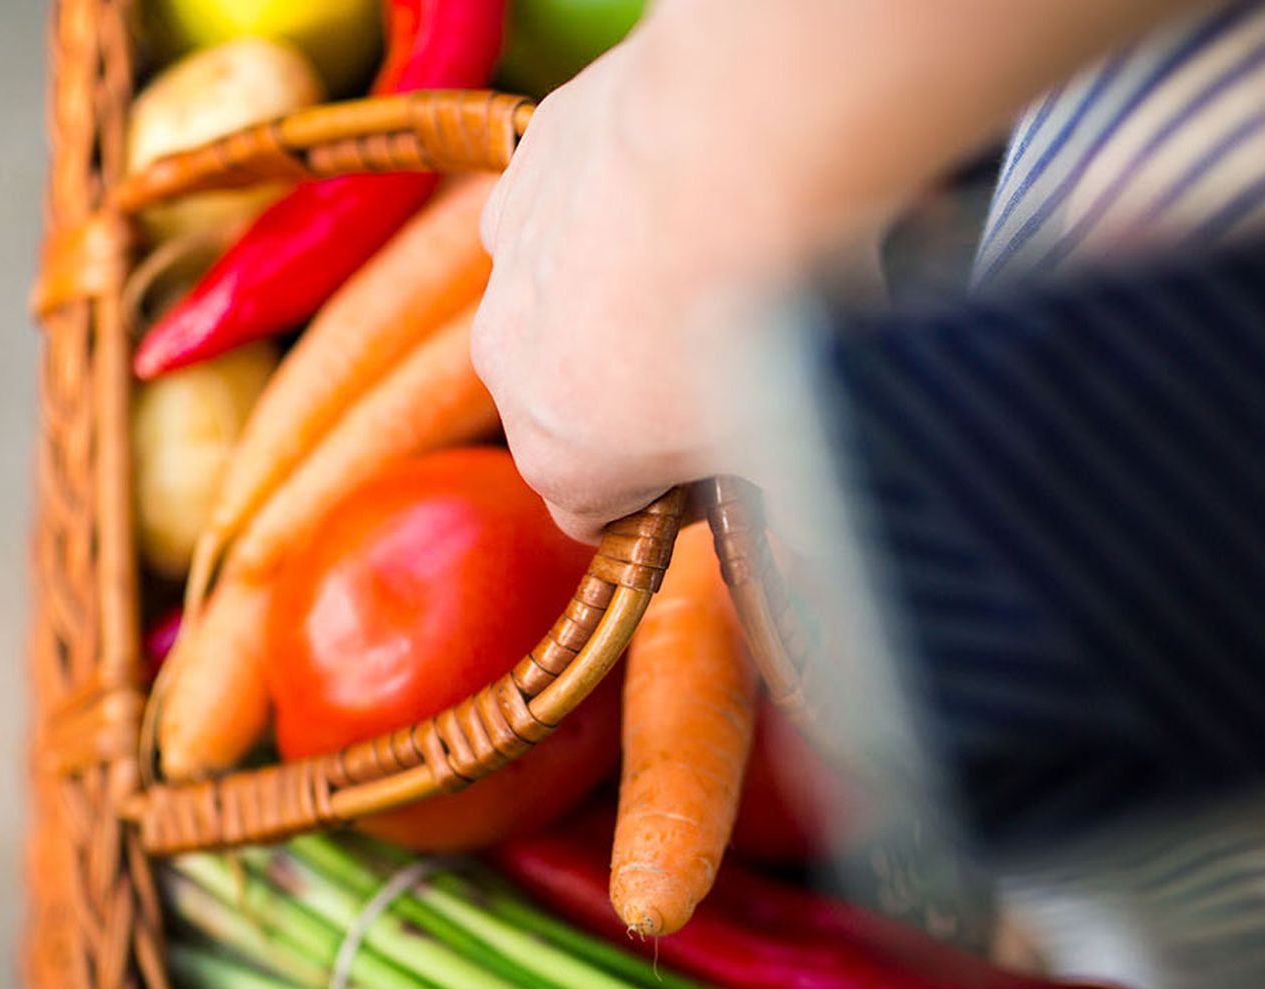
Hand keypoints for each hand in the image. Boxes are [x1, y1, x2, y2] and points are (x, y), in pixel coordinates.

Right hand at [472, 35, 738, 542]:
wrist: (738, 151)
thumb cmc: (757, 323)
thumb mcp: (784, 448)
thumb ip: (773, 497)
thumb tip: (800, 519)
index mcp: (560, 461)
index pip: (589, 514)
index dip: (652, 497)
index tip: (707, 467)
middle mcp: (506, 372)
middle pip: (565, 407)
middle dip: (626, 397)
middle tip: (716, 361)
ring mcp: (506, 267)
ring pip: (554, 307)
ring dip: (612, 302)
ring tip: (704, 267)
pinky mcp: (524, 173)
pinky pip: (556, 213)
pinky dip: (601, 213)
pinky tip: (674, 193)